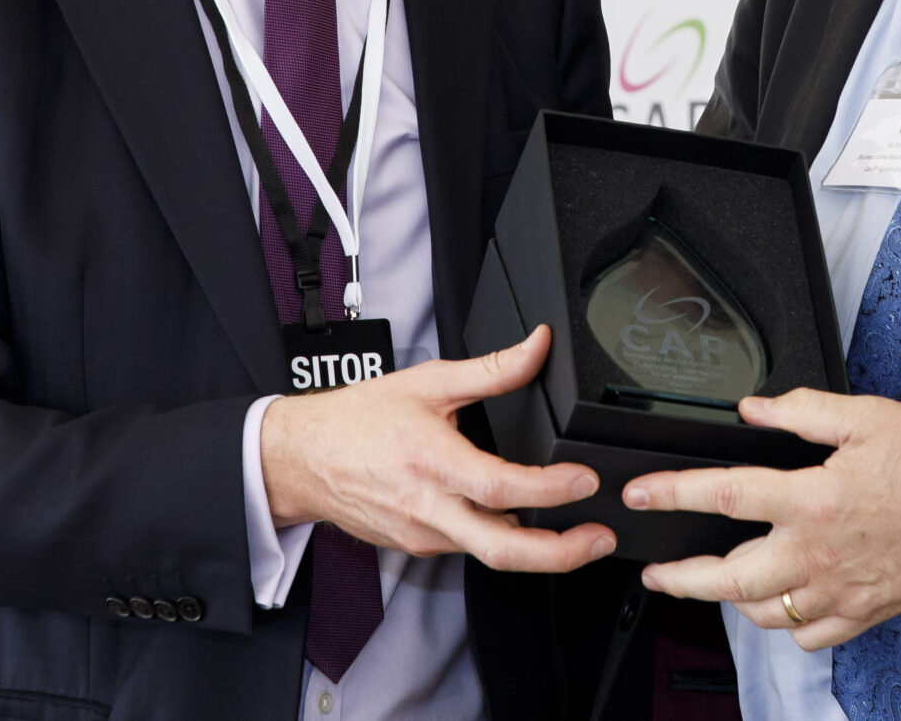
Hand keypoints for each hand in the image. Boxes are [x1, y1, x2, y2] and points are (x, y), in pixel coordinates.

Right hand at [259, 324, 614, 571]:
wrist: (302, 458)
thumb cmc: (358, 420)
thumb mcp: (428, 382)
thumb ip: (491, 369)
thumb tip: (537, 347)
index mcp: (432, 461)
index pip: (500, 487)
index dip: (550, 489)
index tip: (585, 481)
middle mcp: (428, 507)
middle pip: (501, 548)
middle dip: (559, 553)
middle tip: (598, 539)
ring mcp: (423, 534)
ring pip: (488, 554)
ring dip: (538, 550)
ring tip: (579, 535)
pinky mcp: (418, 546)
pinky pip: (468, 548)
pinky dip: (502, 540)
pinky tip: (524, 523)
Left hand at [625, 389, 900, 648]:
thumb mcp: (866, 417)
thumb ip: (803, 410)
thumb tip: (755, 407)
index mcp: (812, 499)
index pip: (723, 496)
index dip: (672, 493)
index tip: (642, 494)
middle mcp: (817, 553)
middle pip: (727, 579)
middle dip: (680, 578)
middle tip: (656, 571)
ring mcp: (838, 590)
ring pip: (763, 613)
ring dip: (729, 601)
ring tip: (712, 586)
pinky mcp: (863, 613)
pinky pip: (809, 635)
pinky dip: (787, 624)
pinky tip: (779, 605)